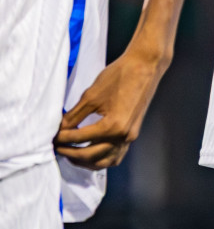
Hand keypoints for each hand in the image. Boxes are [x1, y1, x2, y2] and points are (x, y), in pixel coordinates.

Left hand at [53, 45, 168, 168]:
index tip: (53, 136)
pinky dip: (102, 158)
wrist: (145, 66)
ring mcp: (130, 136)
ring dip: (87, 161)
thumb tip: (61, 129)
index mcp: (113, 126)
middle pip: (91, 155)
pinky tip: (92, 153)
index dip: (62, 138)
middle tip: (58, 147)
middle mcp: (123, 136)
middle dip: (70, 153)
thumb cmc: (121, 76)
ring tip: (72, 154)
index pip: (80, 138)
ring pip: (105, 161)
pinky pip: (116, 155)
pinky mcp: (133, 133)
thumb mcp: (91, 95)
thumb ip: (74, 116)